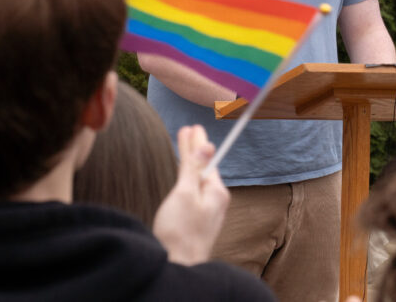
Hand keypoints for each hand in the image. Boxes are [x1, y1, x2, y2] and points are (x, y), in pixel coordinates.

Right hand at [153, 125, 229, 264]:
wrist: (179, 268)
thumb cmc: (180, 232)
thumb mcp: (185, 194)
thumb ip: (193, 169)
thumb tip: (208, 144)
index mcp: (217, 191)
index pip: (206, 159)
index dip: (197, 142)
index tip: (192, 126)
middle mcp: (217, 201)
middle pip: (204, 168)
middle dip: (196, 150)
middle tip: (190, 131)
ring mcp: (209, 213)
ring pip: (200, 181)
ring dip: (192, 164)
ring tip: (187, 148)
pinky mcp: (199, 223)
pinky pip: (196, 193)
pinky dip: (189, 180)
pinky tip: (187, 179)